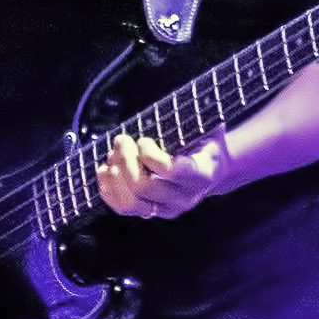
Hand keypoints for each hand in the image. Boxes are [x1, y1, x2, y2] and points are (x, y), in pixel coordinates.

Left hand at [90, 125, 224, 223]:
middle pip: (145, 187)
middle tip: (121, 140)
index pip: (174, 172)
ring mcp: (168, 209)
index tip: (143, 140)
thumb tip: (182, 105)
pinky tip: (106, 170)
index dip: (151, 156)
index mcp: (202, 174)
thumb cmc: (205, 143)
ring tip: (113, 154)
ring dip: (116, 175)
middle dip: (126, 160)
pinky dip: (109, 189)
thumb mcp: (207, 129)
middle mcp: (185, 197)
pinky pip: (123, 208)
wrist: (213, 170)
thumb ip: (195, 122)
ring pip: (131, 202)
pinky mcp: (152, 213)